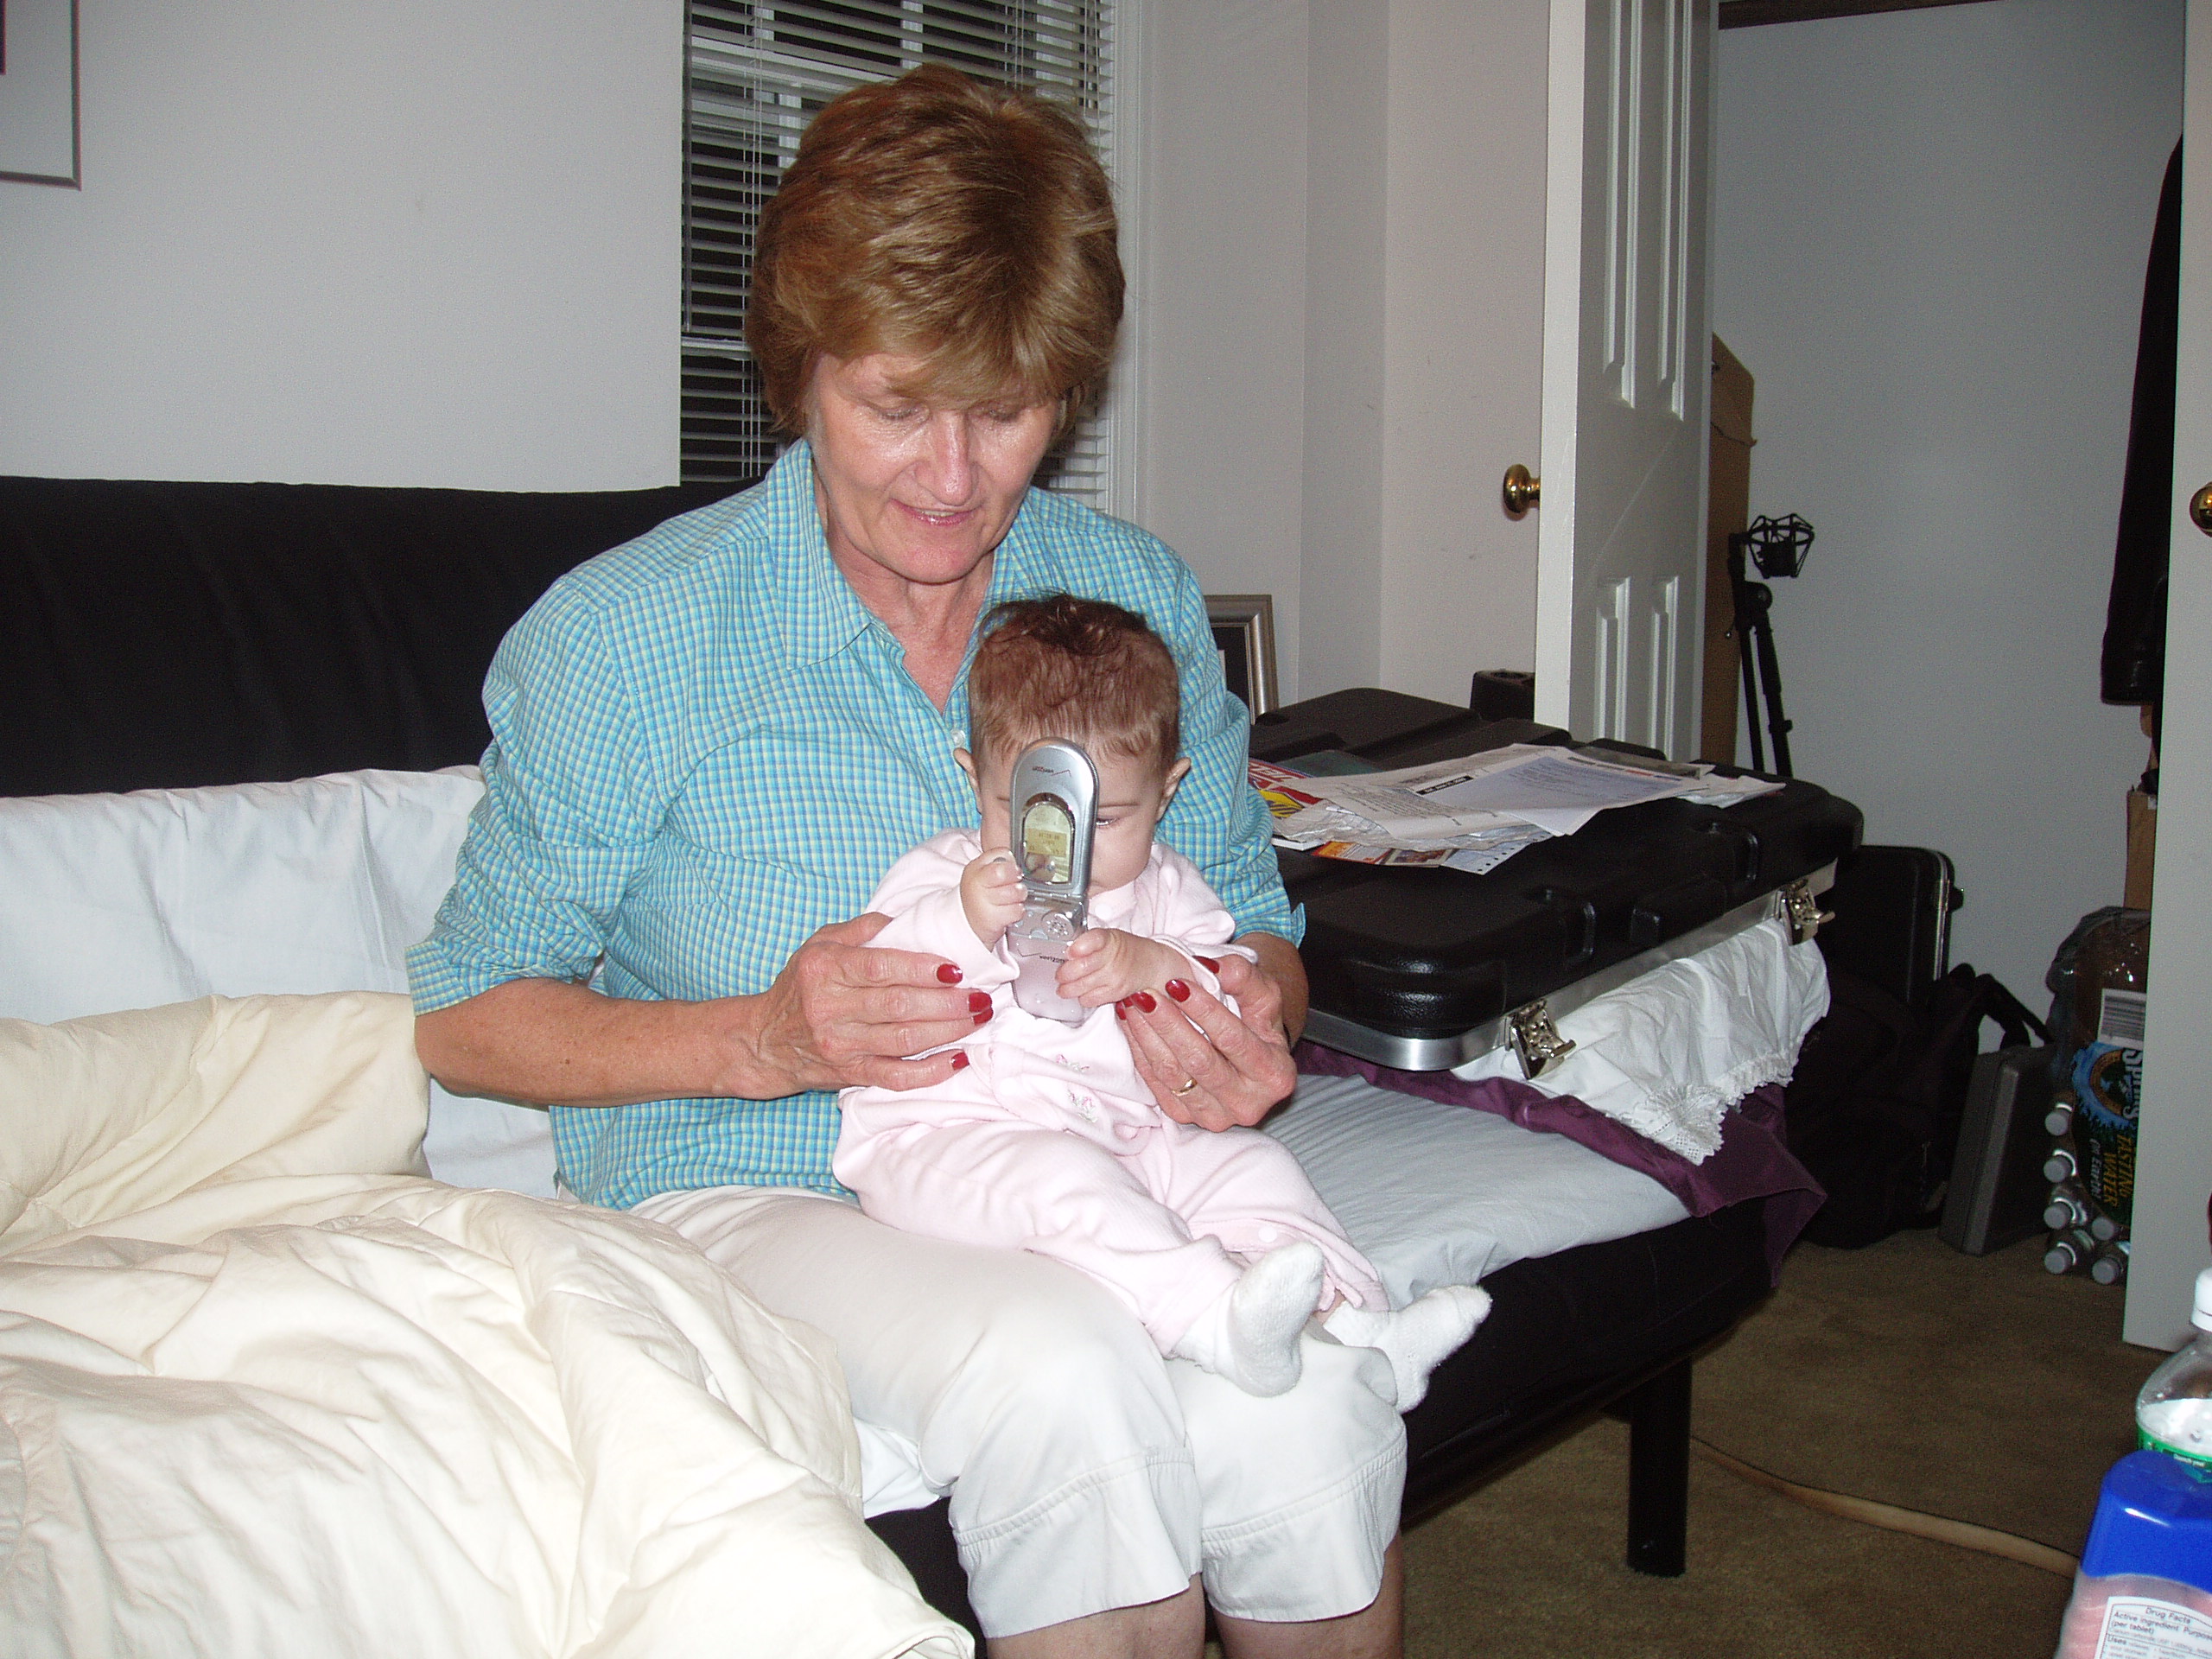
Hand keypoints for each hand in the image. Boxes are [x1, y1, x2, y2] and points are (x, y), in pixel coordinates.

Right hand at [740, 913, 989, 1094]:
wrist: (765, 1042)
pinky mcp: (851, 1074)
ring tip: (979, 1017)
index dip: (921, 969)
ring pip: (904, 1041)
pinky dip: (931, 1071)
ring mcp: (842, 1045)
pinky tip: (958, 1058)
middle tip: (979, 995)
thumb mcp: (819, 945)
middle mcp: (831, 1008)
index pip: (879, 967)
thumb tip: (905, 918)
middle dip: (947, 1002)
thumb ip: (860, 929)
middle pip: (899, 1006)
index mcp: (826, 970)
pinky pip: (896, 1077)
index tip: (955, 967)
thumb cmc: (800, 986)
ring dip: (948, 1031)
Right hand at [960, 850, 1027, 944]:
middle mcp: (976, 886)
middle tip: (1015, 884)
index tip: (1014, 872)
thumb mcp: (982, 871)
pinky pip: (1016, 911)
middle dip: (1016, 878)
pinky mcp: (991, 921)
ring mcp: (983, 904)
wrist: (967, 921)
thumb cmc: (979, 894)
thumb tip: (1012, 858)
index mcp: (975, 870)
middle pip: (1004, 873)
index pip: (999, 857)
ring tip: (1012, 898)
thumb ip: (998, 860)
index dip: (1011, 865)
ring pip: (1015, 893)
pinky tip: (1009, 909)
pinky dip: (1017, 910)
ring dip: (1019, 896)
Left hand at [1057, 926, 1188, 1007]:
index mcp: (1108, 938)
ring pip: (1080, 987)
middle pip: (1080, 968)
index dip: (1078, 947)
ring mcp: (1115, 977)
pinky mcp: (1116, 993)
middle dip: (1063, 974)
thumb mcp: (1107, 938)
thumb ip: (1086, 944)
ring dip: (1068, 988)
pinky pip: (1089, 999)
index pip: (1093, 940)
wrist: (1150, 964)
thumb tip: (1063, 955)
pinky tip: (1084, 991)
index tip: (1069, 952)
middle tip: (1060, 975)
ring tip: (1065, 986)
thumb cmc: (1123, 950)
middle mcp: (1112, 957)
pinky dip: (1082, 997)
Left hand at [1117, 949, 1296, 1130]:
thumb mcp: (1263, 993)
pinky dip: (1140, 1051)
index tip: (1178, 983)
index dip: (1204, 1011)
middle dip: (1169, 1024)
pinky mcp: (1184, 1117)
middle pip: (1200, 1061)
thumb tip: (1210, 968)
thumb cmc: (1257, 1020)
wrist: (1246, 1051)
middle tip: (1146, 993)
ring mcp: (1214, 1116)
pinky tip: (1130, 1022)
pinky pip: (1155, 1083)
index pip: (1234, 1040)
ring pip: (1173, 1074)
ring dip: (1148, 1036)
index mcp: (1275, 1076)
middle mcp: (1248, 1105)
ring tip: (1133, 1003)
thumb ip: (1244, 977)